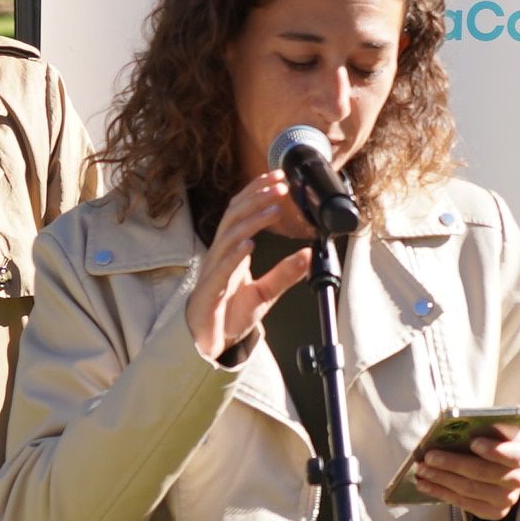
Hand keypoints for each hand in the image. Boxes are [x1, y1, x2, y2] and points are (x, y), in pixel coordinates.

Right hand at [185, 169, 315, 362]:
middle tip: (281, 184)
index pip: (242, 211)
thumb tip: (309, 255)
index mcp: (232, 250)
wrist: (210, 343)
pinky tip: (249, 244)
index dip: (258, 192)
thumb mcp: (266, 293)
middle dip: (257, 197)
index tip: (279, 177)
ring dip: (252, 219)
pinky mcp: (210, 290)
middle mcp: (221, 254)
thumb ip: (286, 273)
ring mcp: (214, 270)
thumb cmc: (229, 314)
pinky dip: (235, 254)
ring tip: (273, 208)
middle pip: (235, 215)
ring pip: (229, 236)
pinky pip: (221, 268)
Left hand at [403, 422, 519, 520]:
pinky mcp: (492, 513)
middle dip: (452, 464)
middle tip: (429, 457)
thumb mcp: (499, 433)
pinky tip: (425, 484)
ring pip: (469, 489)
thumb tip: (454, 427)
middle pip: (482, 473)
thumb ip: (485, 429)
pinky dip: (441, 492)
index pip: (511, 455)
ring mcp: (506, 499)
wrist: (509, 472)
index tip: (473, 442)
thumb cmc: (498, 445)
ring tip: (421, 470)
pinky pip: (463, 503)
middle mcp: (517, 480)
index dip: (493, 450)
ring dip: (440, 479)